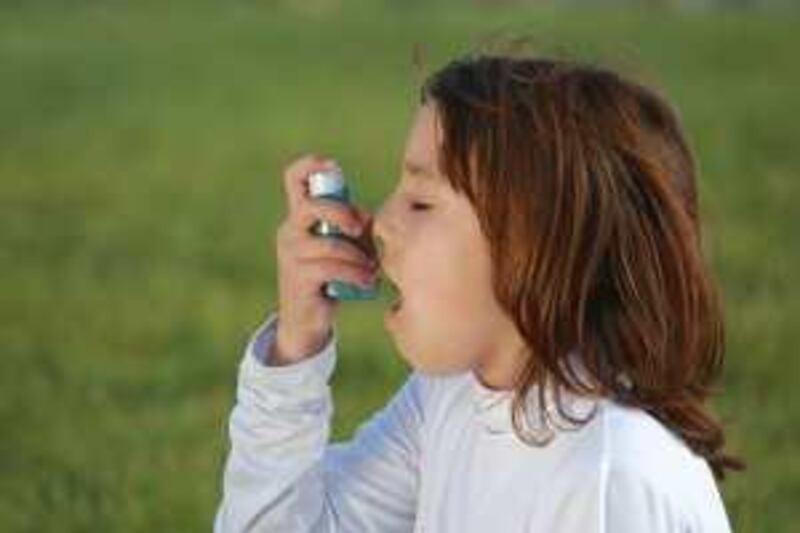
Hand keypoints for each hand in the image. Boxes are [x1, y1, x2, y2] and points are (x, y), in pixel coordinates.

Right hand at [270, 154, 376, 364]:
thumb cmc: (331, 278)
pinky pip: (332, 268)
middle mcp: (290, 231)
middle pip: (312, 206)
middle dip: (342, 213)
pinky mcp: (299, 278)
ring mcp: (291, 255)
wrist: (308, 321)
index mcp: (300, 217)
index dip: (311, 165)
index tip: (333, 167)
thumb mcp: (345, 246)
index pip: (293, 177)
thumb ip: (355, 226)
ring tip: (371, 269)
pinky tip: (367, 282)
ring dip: (357, 256)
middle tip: (361, 229)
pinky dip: (356, 274)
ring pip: (330, 244)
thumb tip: (371, 218)